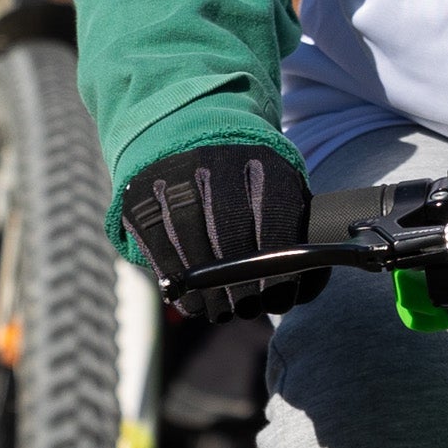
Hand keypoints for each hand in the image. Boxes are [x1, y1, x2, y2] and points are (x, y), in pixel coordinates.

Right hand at [120, 143, 318, 321]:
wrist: (186, 136)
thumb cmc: (245, 182)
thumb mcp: (277, 188)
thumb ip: (294, 231)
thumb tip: (307, 290)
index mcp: (262, 162)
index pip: (275, 219)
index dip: (277, 268)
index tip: (279, 300)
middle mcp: (215, 164)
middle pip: (231, 234)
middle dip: (242, 284)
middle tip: (248, 309)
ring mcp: (173, 179)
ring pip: (191, 244)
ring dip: (209, 290)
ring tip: (222, 311)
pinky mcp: (140, 198)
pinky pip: (158, 249)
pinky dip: (177, 284)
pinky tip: (193, 302)